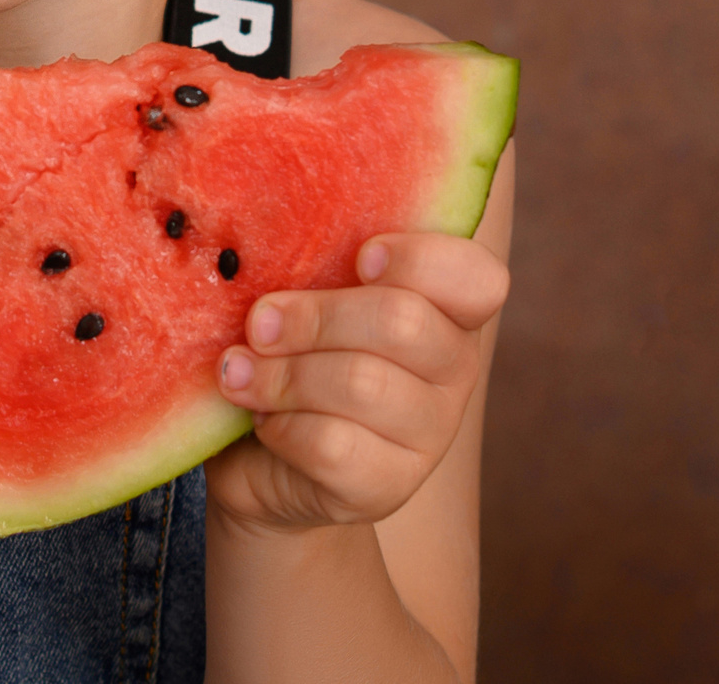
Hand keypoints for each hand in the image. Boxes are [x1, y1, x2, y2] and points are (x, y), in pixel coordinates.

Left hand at [204, 233, 508, 533]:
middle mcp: (454, 371)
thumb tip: (274, 230)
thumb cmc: (293, 353)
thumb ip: (318, 262)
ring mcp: (430, 435)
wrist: (264, 462)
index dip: (420, 260)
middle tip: (258, 324)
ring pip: (362, 384)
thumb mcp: (307, 295)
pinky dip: (280, 427)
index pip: (479, 277)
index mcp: (447, 310)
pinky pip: (332, 445)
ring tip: (240, 373)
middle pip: (403, 321)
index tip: (360, 257)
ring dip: (282, 374)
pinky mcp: (389, 488)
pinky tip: (261, 422)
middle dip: (314, 317)